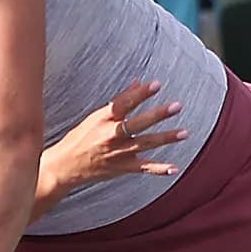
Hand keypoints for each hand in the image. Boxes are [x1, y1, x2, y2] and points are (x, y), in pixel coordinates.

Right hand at [42, 81, 187, 198]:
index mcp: (103, 118)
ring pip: (145, 143)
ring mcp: (117, 152)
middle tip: (177, 106)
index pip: (124, 103)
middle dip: (158, 114)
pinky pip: (143, 168)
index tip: (156, 84)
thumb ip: (119, 100)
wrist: (65, 166)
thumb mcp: (95, 117)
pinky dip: (159, 169)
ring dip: (166, 138)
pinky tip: (174, 168)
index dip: (140, 93)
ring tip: (185, 132)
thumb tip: (137, 82)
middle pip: (137, 123)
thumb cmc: (80, 137)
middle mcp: (110, 135)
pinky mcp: (121, 167)